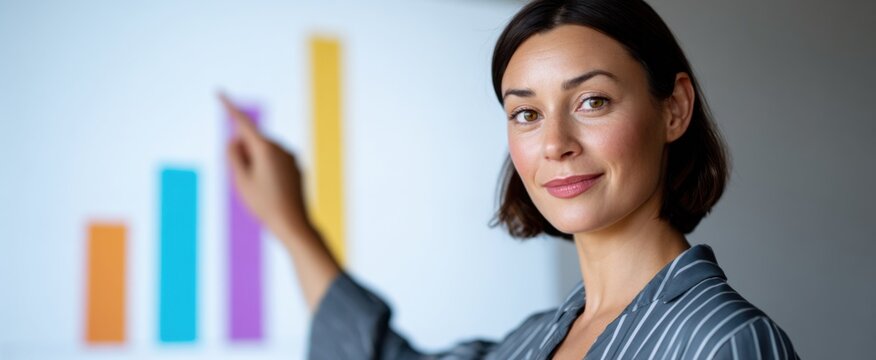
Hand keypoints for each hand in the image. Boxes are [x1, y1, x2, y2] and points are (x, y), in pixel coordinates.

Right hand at [220, 92, 312, 241]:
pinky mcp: (296, 167)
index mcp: (266, 148)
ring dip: (256, 165)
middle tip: (248, 183)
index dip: (229, 108)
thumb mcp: (241, 181)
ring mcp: (291, 157)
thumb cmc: (265, 204)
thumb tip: (235, 139)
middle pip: (253, 142)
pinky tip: (272, 192)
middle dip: (244, 154)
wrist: (294, 224)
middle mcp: (281, 148)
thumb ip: (234, 156)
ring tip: (261, 191)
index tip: (219, 93)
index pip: (243, 123)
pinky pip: (275, 163)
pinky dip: (267, 171)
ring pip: (264, 154)